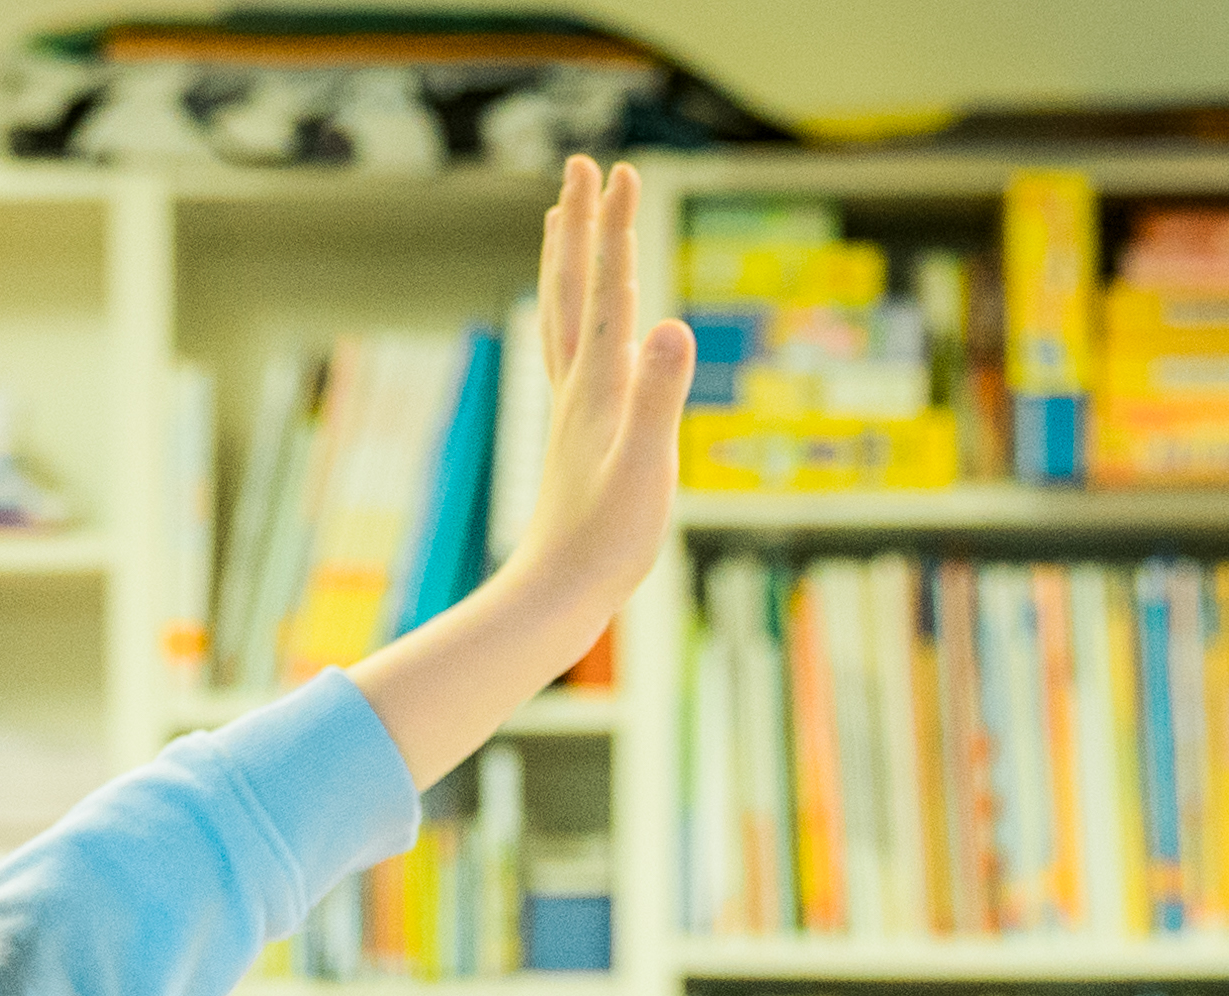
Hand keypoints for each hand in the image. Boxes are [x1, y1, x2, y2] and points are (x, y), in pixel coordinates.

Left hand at [501, 156, 699, 635]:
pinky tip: (581, 328)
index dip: (615, 226)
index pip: (608, 285)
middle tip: (580, 165)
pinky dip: (571, 322)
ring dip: (565, 263)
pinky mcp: (574, 435)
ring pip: (561, 317)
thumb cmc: (606, 541)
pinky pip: (568, 357)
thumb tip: (672, 323)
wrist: (556, 596)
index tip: (620, 169)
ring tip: (560, 222)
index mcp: (599, 382)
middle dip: (582, 223)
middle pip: (574, 286)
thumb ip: (662, 395)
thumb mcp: (648, 466)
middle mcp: (578, 385)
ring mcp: (572, 409)